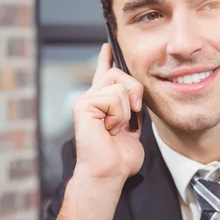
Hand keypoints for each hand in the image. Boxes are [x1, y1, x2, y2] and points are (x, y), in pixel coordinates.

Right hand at [72, 43, 144, 184]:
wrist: (110, 172)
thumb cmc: (121, 157)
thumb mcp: (133, 127)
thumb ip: (133, 107)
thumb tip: (136, 93)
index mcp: (103, 104)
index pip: (104, 75)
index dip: (105, 59)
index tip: (107, 46)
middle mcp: (92, 98)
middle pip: (120, 74)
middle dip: (134, 94)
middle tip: (130, 118)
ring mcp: (86, 100)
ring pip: (120, 85)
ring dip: (126, 111)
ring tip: (115, 128)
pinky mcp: (83, 105)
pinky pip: (114, 98)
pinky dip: (118, 115)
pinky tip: (108, 129)